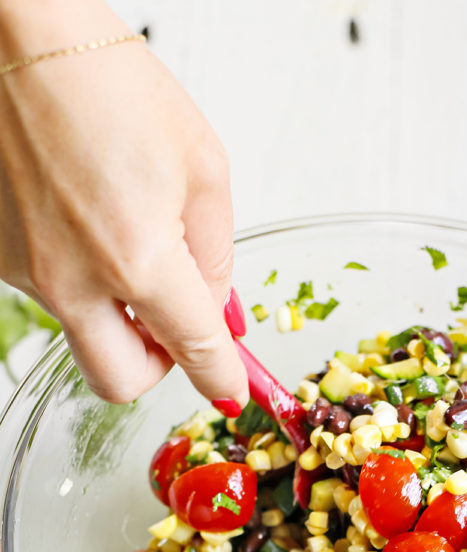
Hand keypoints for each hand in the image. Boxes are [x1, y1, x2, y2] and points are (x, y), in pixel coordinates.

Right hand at [0, 0, 247, 406]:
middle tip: (175, 327)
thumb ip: (215, 252)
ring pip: (84, 333)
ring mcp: (26, 273)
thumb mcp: (201, 165)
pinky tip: (87, 217)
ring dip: (118, 312)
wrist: (13, 35)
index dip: (221, 377)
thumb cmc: (103, 81)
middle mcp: (72, 281)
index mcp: (136, 259)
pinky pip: (53, 292)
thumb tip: (216, 306)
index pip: (194, 351)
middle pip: (121, 381)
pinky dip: (81, 275)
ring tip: (127, 234)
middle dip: (157, 367)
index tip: (231, 388)